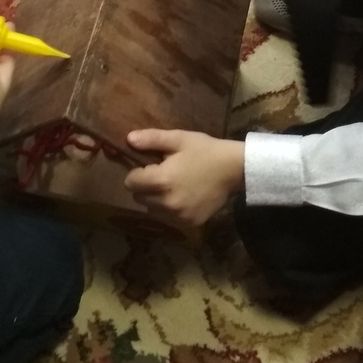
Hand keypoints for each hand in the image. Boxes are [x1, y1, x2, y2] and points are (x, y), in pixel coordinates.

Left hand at [123, 130, 244, 225]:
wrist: (234, 169)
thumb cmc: (204, 151)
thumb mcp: (178, 139)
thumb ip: (151, 139)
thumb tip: (128, 139)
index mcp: (161, 181)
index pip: (130, 182)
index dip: (137, 172)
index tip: (151, 166)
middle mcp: (167, 203)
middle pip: (138, 197)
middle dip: (145, 186)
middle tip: (162, 175)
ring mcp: (178, 216)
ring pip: (151, 210)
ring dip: (156, 199)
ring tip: (172, 186)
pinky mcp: (189, 223)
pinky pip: (168, 218)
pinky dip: (170, 210)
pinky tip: (183, 196)